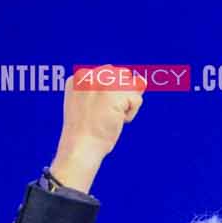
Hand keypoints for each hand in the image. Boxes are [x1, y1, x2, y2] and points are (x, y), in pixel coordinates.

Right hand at [47, 65, 146, 193]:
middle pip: (122, 75)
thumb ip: (110, 89)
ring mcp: (101, 83)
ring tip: (109, 117)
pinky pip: (136, 99)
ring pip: (131, 86)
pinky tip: (115, 121)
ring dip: (126, 104)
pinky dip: (130, 114)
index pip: (108, 73)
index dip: (111, 95)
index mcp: (78, 77)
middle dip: (121, 96)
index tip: (97, 111)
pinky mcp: (114, 93)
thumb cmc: (88, 132)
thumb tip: (142, 82)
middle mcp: (89, 75)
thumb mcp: (92, 105)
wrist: (80, 148)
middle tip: (104, 114)